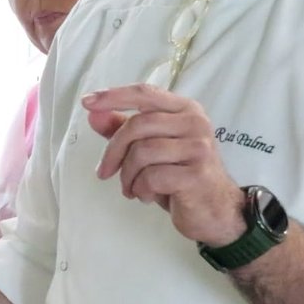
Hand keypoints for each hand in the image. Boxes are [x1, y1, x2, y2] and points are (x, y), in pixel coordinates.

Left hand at [82, 84, 245, 245]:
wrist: (216, 210)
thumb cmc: (180, 177)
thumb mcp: (150, 151)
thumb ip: (123, 130)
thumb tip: (93, 114)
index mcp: (184, 110)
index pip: (144, 93)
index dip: (113, 96)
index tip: (87, 102)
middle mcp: (195, 122)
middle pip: (138, 125)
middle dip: (113, 151)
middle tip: (104, 172)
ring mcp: (199, 148)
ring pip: (142, 152)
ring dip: (127, 175)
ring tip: (132, 188)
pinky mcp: (197, 174)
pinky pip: (152, 177)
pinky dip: (140, 189)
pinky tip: (146, 196)